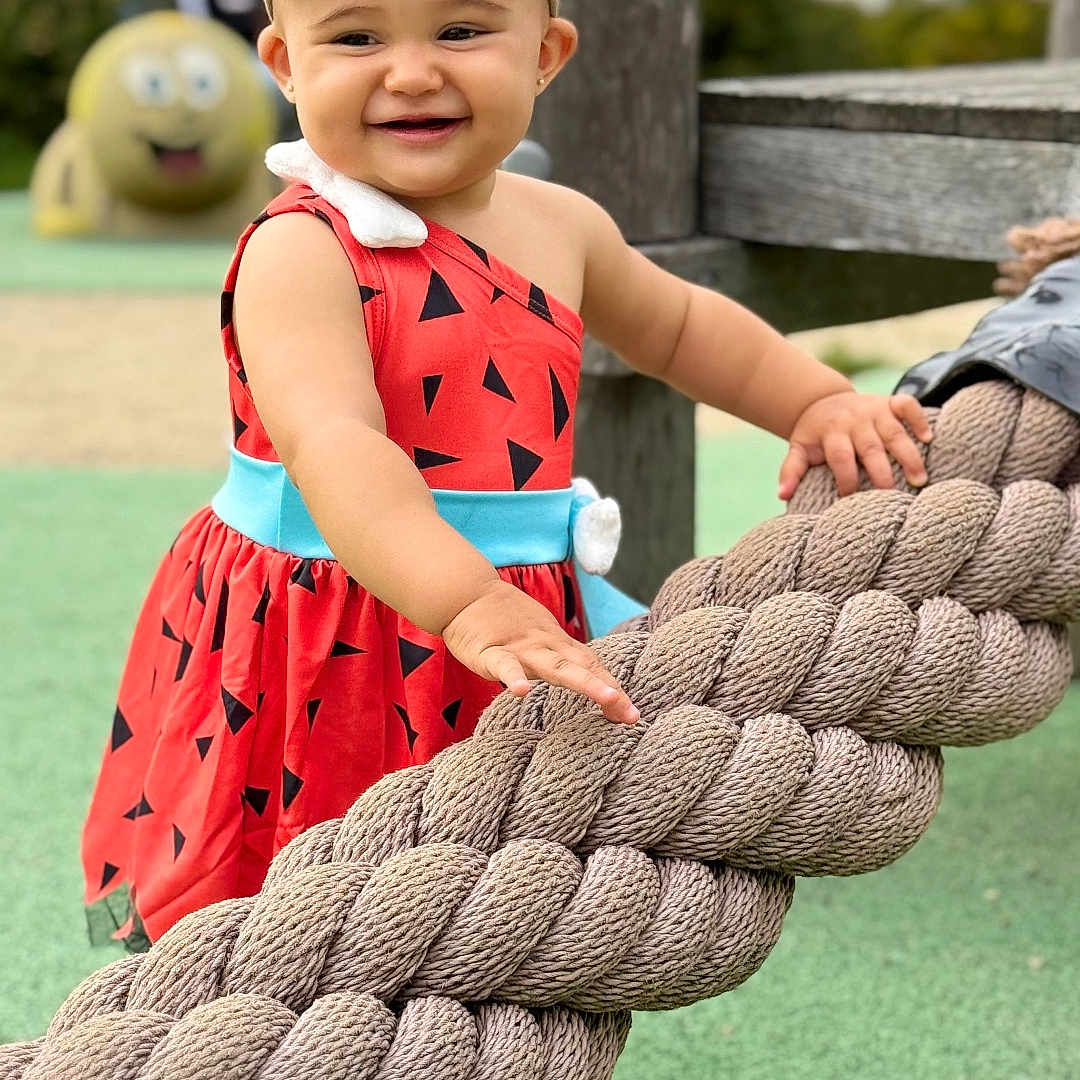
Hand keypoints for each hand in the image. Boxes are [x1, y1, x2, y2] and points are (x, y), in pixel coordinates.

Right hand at [441, 580, 640, 724]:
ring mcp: (520, 648)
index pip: (591, 665)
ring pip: (556, 666)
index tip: (631, 713)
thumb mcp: (538, 637)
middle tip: (632, 714)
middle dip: (610, 689)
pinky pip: (504, 666)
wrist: (466, 592)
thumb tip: (586, 678)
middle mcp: (545, 645)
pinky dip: (513, 678)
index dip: (613, 687)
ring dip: (584, 681)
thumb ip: (559, 657)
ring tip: (607, 697)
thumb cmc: (503, 619)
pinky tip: (522, 692)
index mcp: (556, 644)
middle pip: (584, 666)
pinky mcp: (490, 652)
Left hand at [778, 392, 932, 500]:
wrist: (821, 400)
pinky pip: (907, 405)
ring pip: (894, 431)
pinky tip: (928, 438)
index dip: (847, 479)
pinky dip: (918, 418)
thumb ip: (791, 471)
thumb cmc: (814, 435)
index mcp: (832, 433)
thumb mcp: (799, 449)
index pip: (841, 458)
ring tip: (919, 479)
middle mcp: (854, 420)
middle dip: (881, 472)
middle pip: (870, 447)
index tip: (852, 502)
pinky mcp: (889, 402)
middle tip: (892, 496)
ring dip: (908, 455)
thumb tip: (782, 495)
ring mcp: (874, 410)